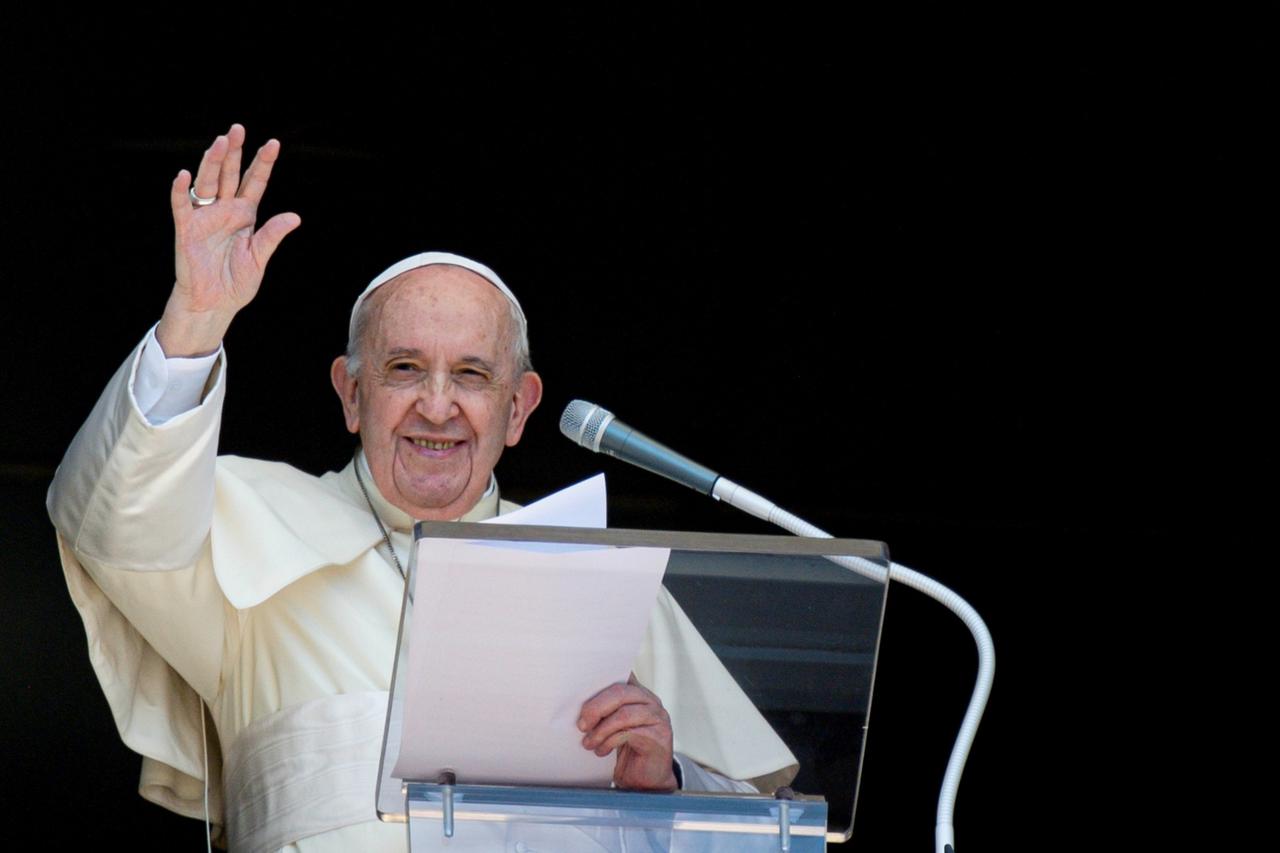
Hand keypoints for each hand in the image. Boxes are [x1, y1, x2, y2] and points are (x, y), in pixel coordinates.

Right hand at [157, 123, 300, 355]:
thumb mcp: (259, 258)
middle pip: (229, 175)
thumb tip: (294, 216)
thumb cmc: (236, 282)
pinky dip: (181, 190)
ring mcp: (205, 217)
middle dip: (234, 152)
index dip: (263, 163)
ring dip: (212, 163)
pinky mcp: (187, 229)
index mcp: (245, 215)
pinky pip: (182, 206)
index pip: (255, 182)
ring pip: (208, 183)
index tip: (274, 143)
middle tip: (237, 128)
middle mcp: (225, 210)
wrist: (214, 304)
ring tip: (220, 142)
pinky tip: (184, 175)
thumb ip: (272, 235)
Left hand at [578, 675, 676, 791]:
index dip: (602, 677)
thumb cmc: (626, 751)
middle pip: (620, 693)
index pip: (622, 674)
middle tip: (581, 725)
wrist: (646, 782)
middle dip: (595, 708)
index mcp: (639, 693)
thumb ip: (606, 710)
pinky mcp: (659, 737)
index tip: (580, 686)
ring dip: (601, 730)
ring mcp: (658, 718)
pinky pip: (628, 733)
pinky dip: (609, 742)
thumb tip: (576, 702)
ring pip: (623, 714)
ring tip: (589, 743)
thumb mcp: (614, 726)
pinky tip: (601, 751)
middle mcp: (651, 701)